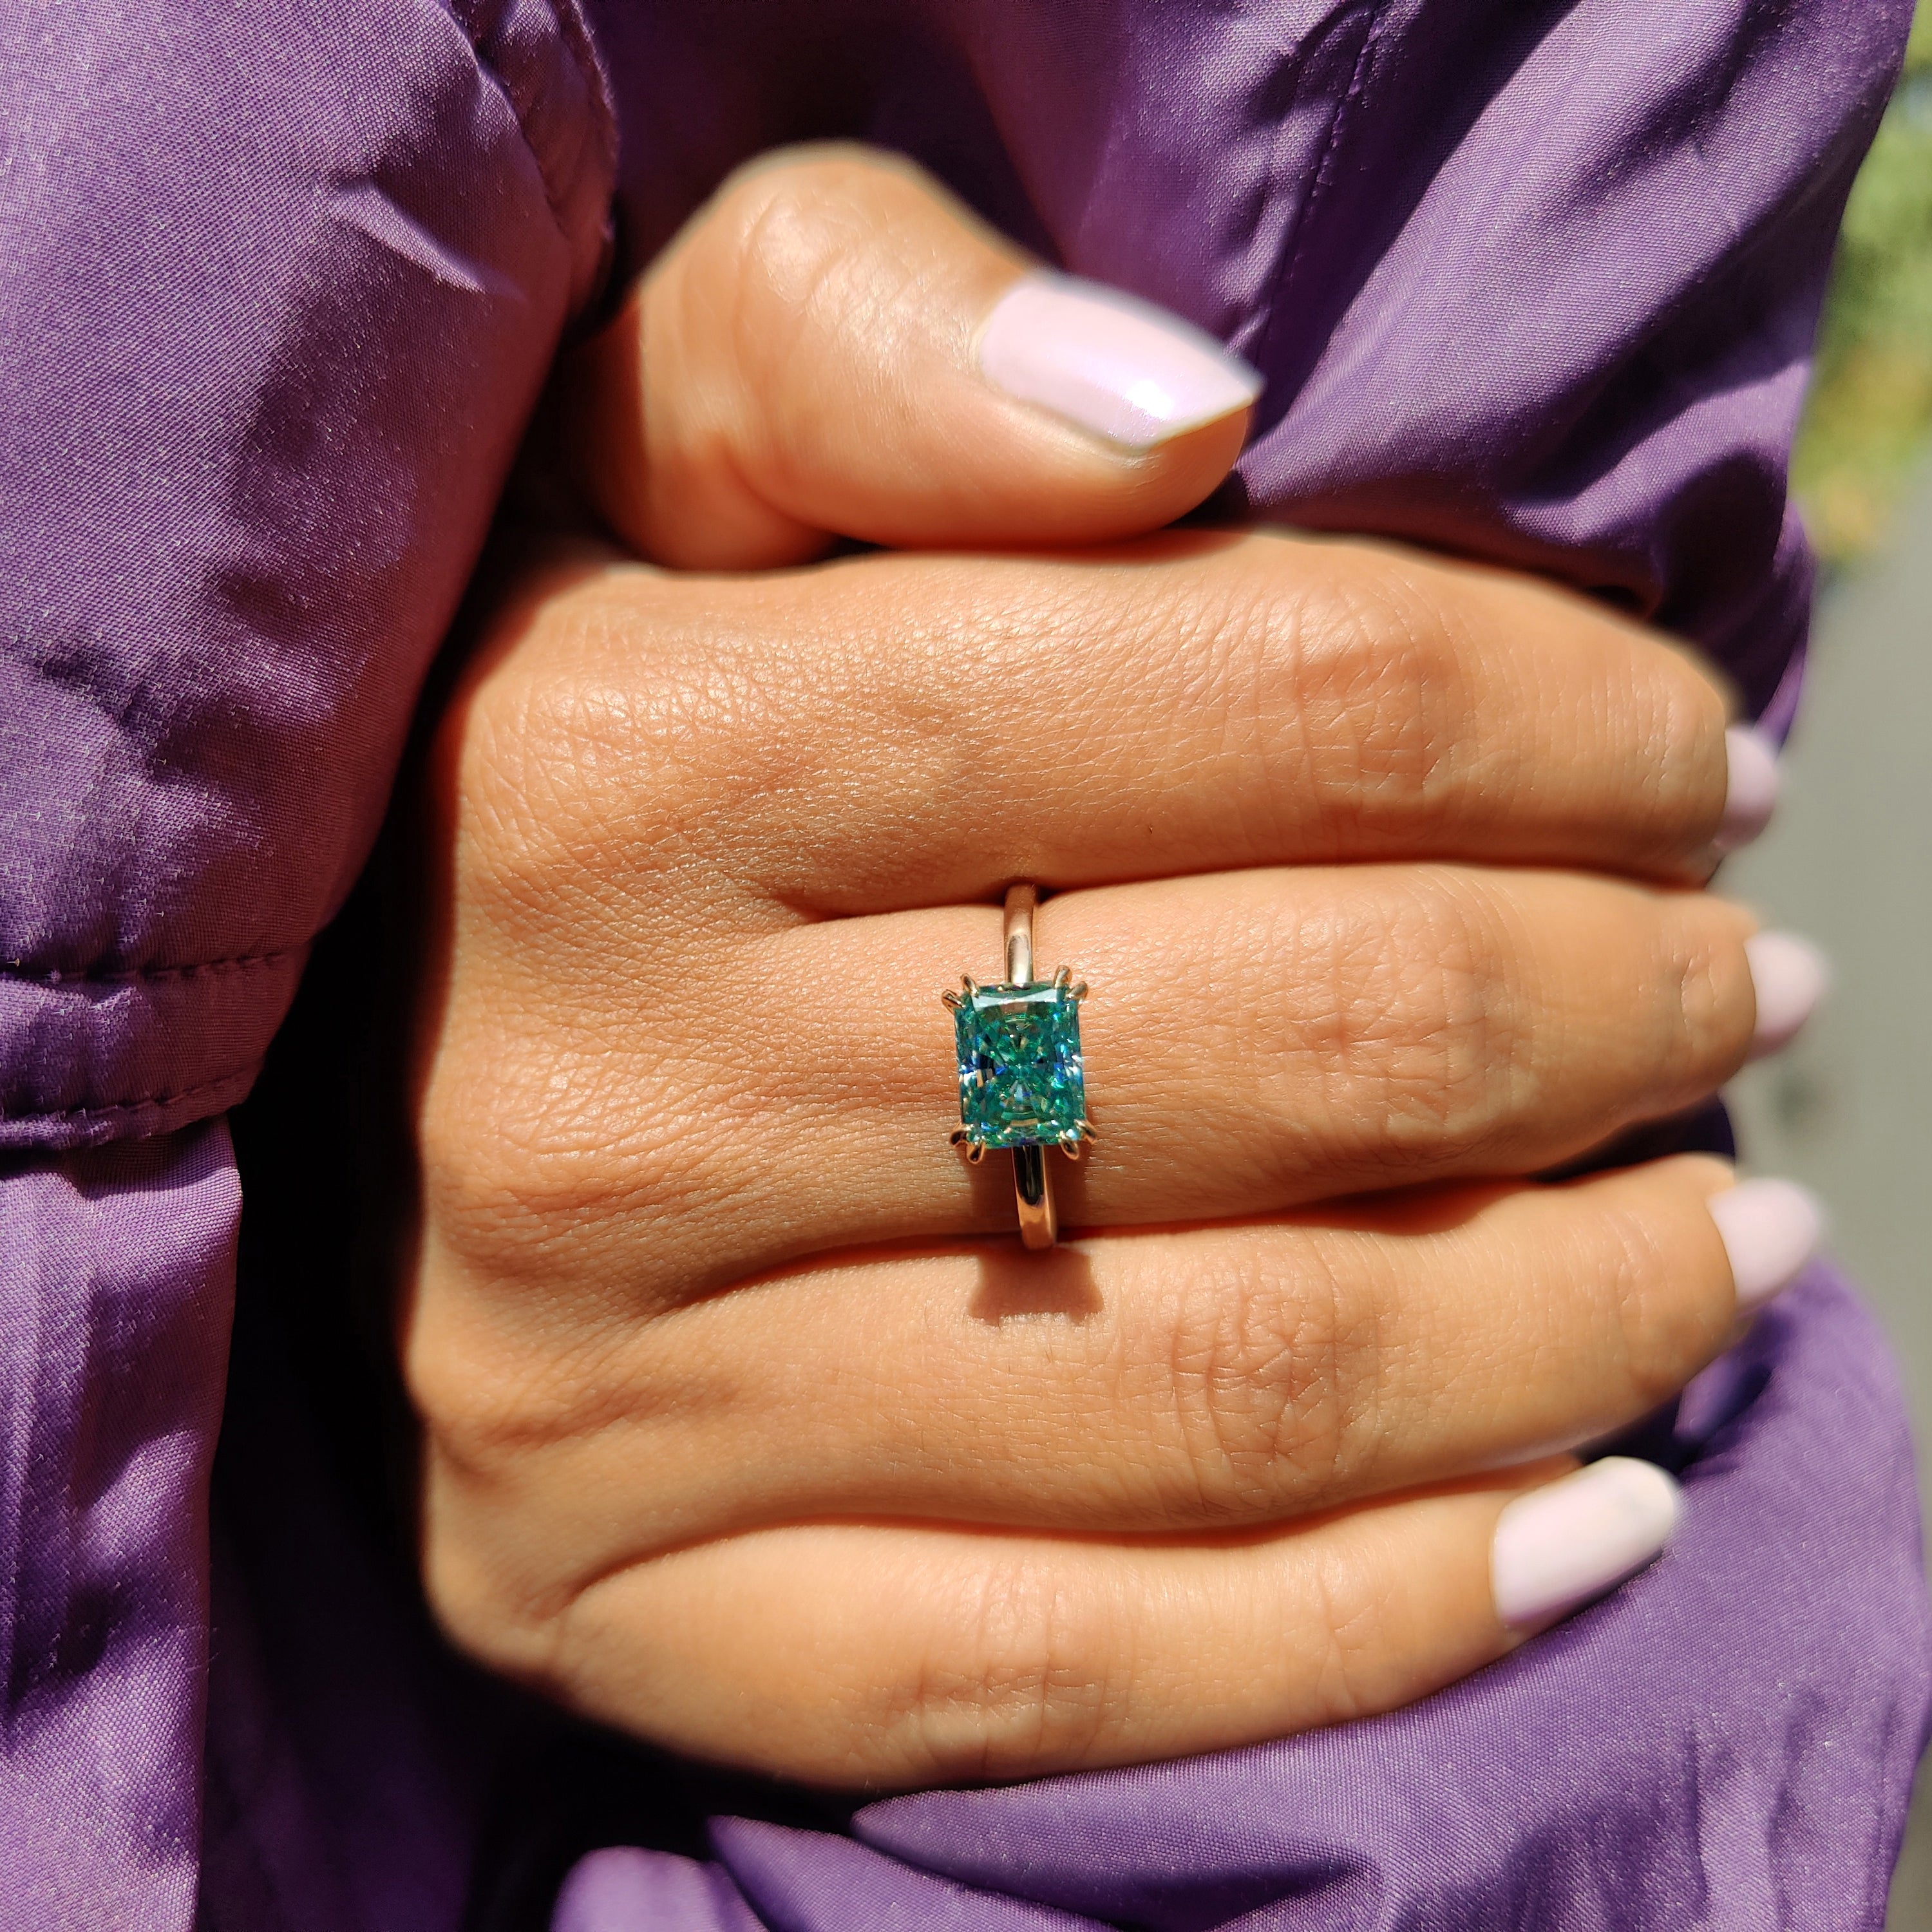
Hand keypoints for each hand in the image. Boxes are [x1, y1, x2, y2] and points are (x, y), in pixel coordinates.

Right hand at [401, 148, 1819, 1787]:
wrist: (329, 1046)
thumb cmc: (544, 706)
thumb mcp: (638, 432)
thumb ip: (866, 339)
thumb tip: (1188, 413)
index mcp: (623, 760)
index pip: (1262, 704)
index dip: (1557, 722)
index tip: (1685, 759)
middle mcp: (604, 1103)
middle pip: (1299, 1053)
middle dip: (1612, 1005)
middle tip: (1733, 984)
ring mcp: (613, 1407)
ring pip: (1245, 1389)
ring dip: (1583, 1316)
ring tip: (1731, 1237)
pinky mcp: (648, 1614)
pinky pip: (1092, 1669)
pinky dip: (1397, 1621)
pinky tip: (1600, 1525)